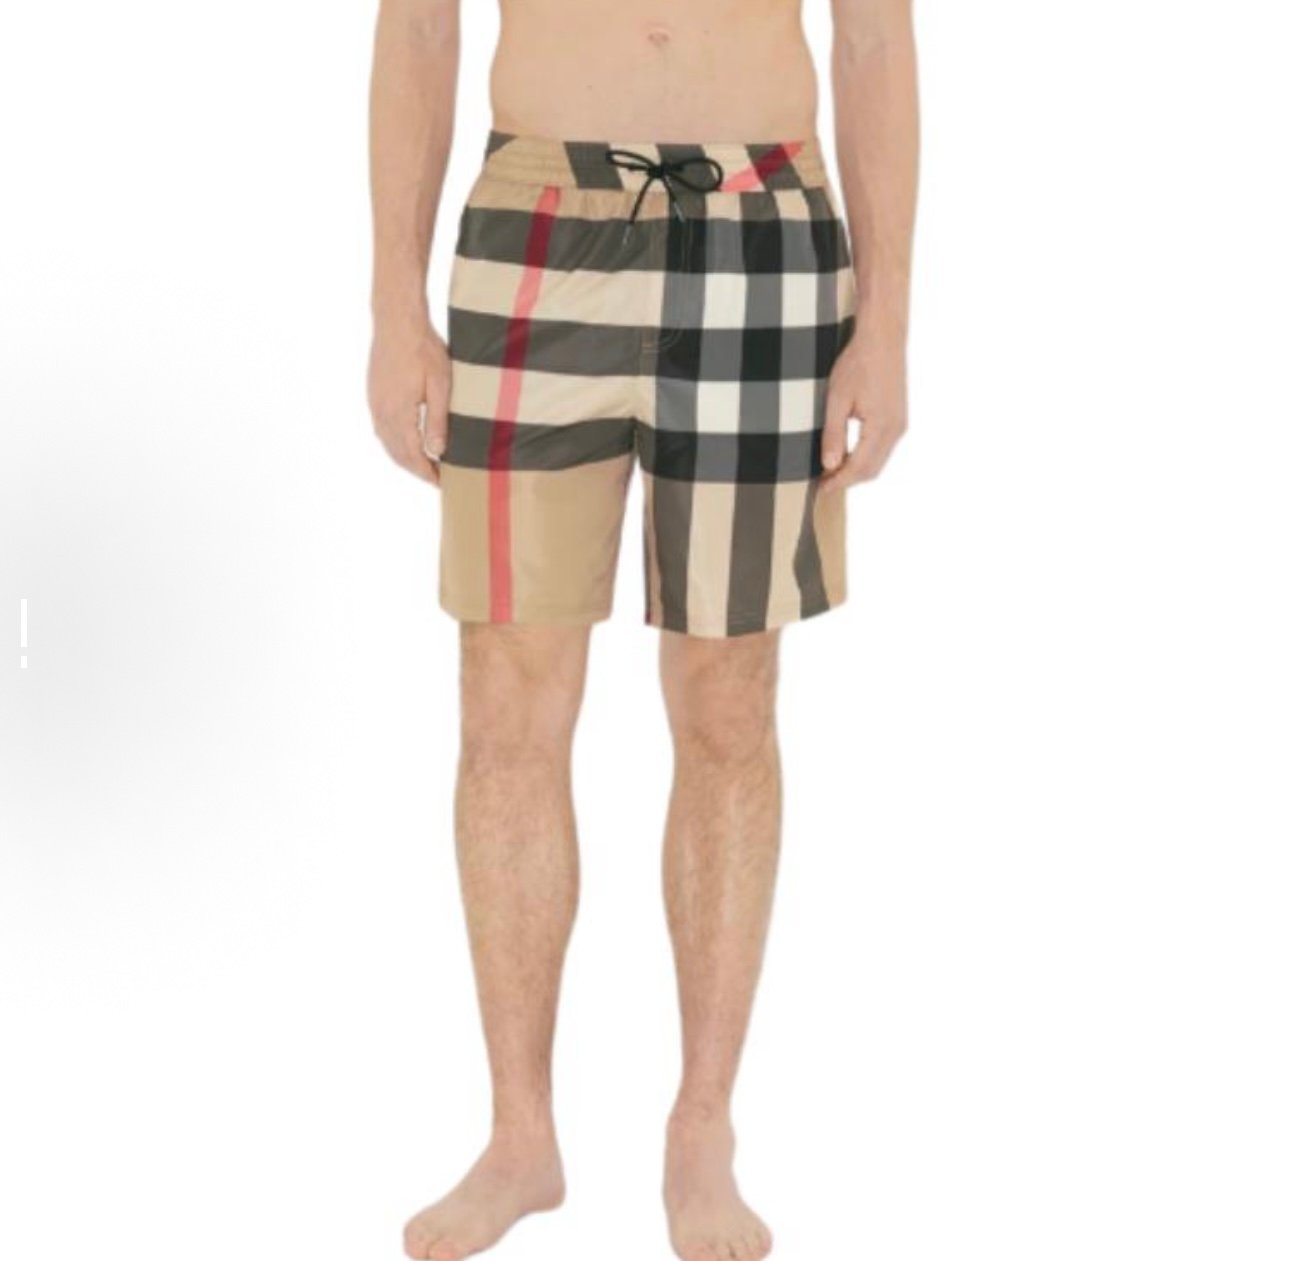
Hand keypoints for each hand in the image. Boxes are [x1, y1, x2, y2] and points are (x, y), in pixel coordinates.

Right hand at [367, 320, 450, 484]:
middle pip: (398, 454)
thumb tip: (436, 451)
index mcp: (399, 414)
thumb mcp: (440, 385)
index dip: (427, 473)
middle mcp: (382, 413)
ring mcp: (375, 404)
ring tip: (424, 465)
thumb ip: (438, 420)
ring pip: (387, 443)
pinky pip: (382, 429)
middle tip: (436, 478)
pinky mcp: (374, 395)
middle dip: (417, 470)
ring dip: (405, 458)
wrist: (396, 321)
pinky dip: (394, 444)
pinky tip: (406, 443)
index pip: (413, 455)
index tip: (441, 483)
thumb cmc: (423, 349)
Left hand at [819, 326, 907, 492]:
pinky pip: (882, 449)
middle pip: (871, 470)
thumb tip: (829, 465)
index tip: (819, 490)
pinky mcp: (898, 418)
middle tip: (822, 483)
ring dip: (856, 471)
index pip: (858, 468)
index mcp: (881, 427)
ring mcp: (899, 424)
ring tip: (830, 471)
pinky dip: (865, 458)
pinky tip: (847, 455)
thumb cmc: (858, 363)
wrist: (882, 338)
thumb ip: (834, 434)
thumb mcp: (837, 399)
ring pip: (878, 462)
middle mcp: (895, 430)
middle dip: (847, 480)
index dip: (838, 482)